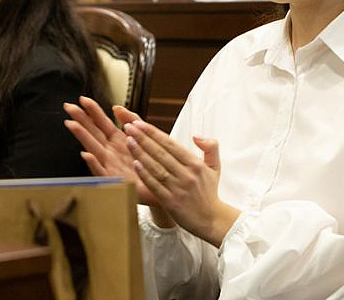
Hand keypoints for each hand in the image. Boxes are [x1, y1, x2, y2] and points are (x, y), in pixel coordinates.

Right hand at [63, 98, 157, 205]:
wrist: (160, 184)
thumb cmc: (149, 162)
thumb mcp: (142, 134)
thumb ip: (131, 119)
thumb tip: (116, 107)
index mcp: (117, 140)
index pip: (101, 122)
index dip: (92, 110)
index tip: (83, 99)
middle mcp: (110, 151)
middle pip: (93, 132)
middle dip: (81, 119)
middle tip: (69, 107)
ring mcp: (110, 164)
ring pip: (93, 148)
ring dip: (82, 136)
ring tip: (72, 124)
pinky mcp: (114, 179)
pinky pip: (102, 172)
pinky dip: (94, 164)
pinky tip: (87, 155)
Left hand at [123, 121, 239, 246]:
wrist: (211, 219)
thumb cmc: (209, 192)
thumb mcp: (214, 167)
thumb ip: (210, 147)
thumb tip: (196, 136)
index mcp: (195, 164)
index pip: (170, 144)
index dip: (153, 132)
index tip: (140, 123)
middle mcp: (186, 174)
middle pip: (161, 153)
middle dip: (143, 138)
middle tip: (129, 127)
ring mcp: (178, 188)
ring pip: (156, 167)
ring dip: (140, 153)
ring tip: (128, 141)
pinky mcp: (171, 202)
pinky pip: (155, 185)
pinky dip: (144, 174)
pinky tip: (134, 163)